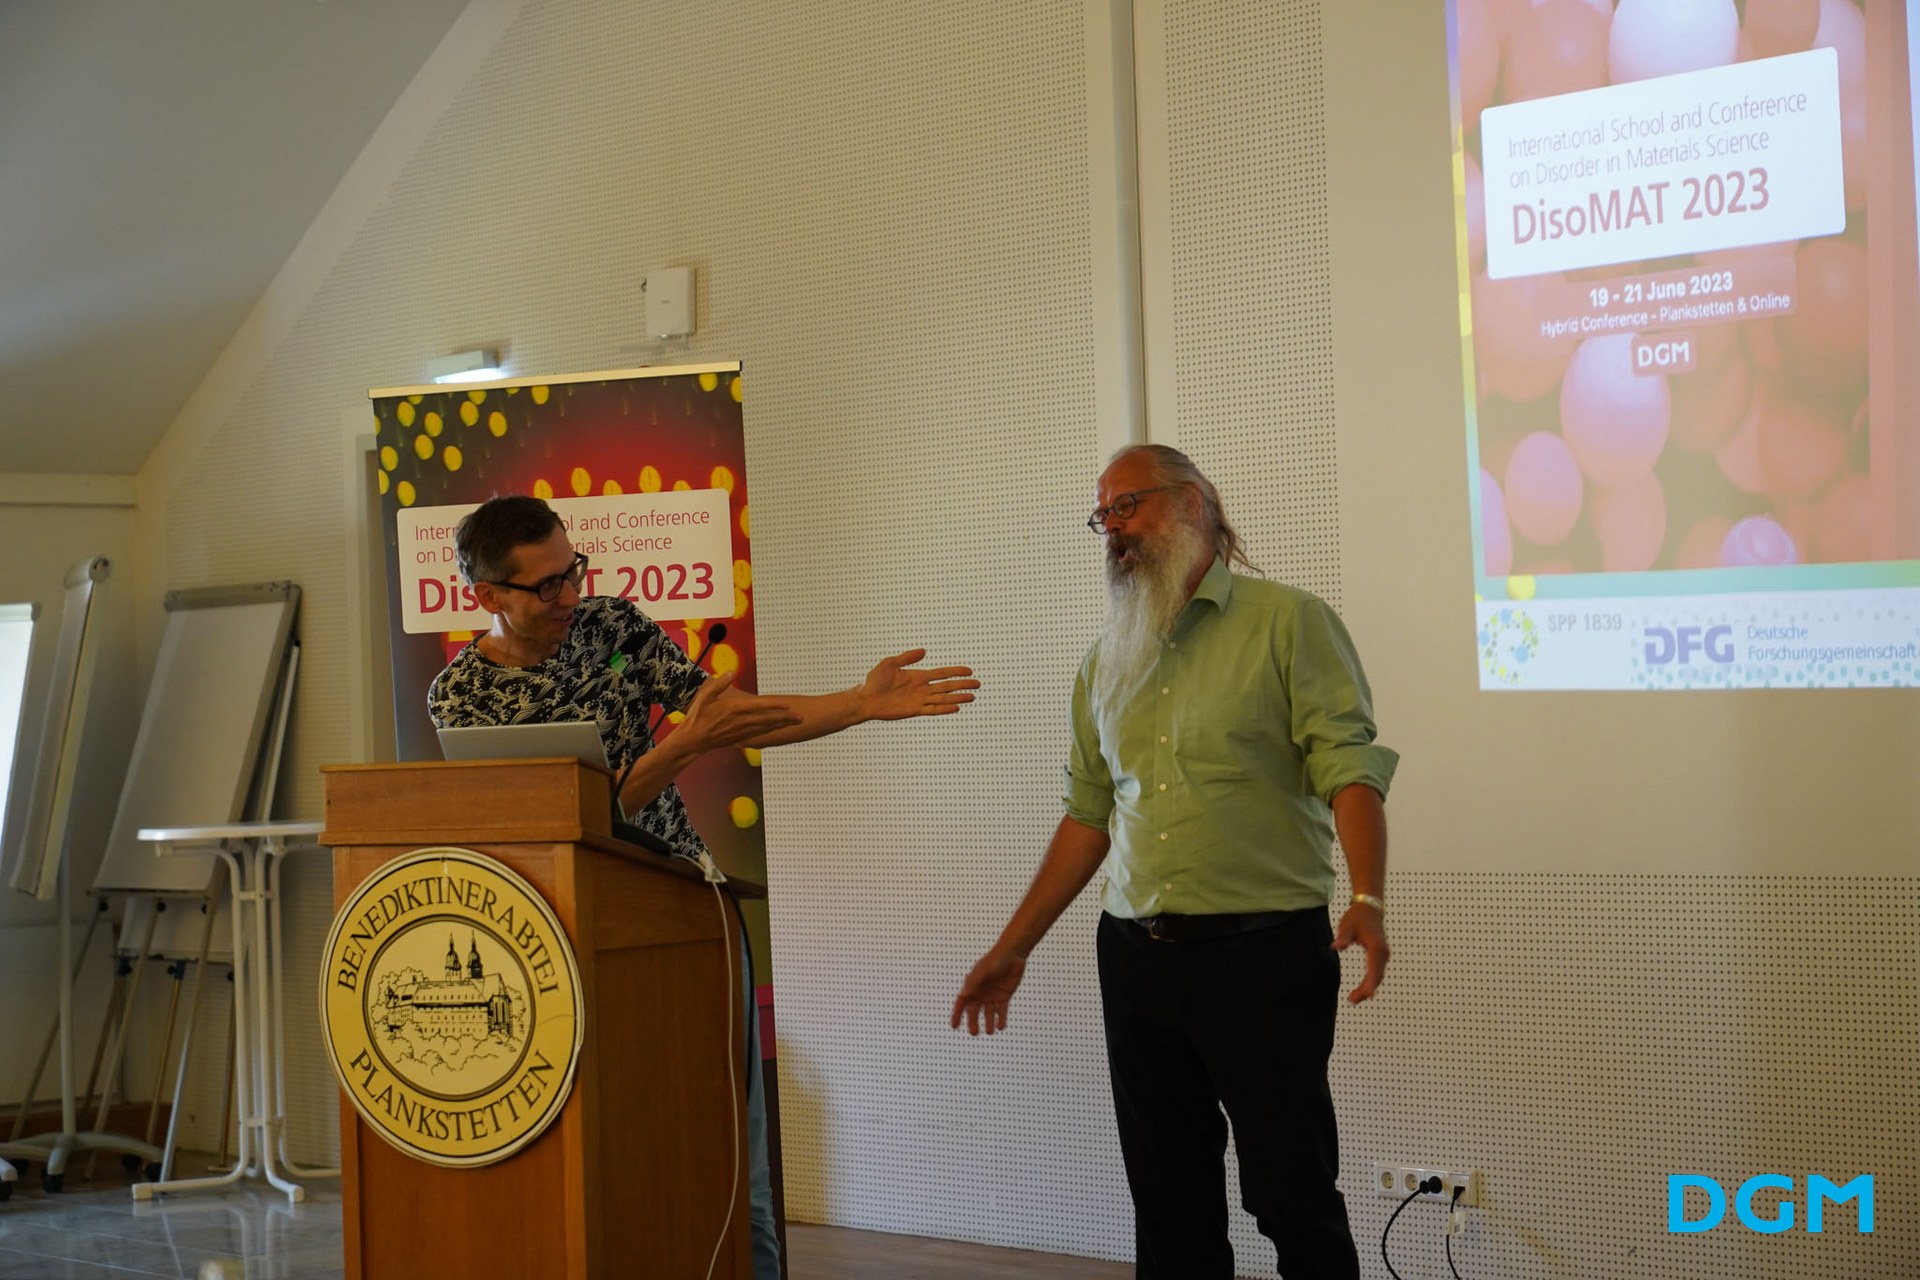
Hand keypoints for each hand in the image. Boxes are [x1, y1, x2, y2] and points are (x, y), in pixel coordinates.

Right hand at [677, 671, 799, 751]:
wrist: (693, 740)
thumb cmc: (697, 716)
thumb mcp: (704, 696)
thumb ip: (719, 684)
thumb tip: (731, 672)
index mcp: (733, 709)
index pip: (758, 706)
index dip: (774, 706)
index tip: (787, 705)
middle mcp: (740, 722)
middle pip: (767, 719)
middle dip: (785, 718)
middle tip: (801, 717)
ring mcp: (741, 731)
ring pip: (766, 728)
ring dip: (782, 725)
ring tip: (796, 723)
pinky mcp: (740, 738)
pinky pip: (759, 735)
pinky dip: (771, 732)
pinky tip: (779, 730)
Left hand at [858, 649, 979, 720]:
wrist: (865, 698)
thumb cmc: (874, 680)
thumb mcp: (890, 663)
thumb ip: (908, 657)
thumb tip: (925, 651)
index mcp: (918, 676)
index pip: (942, 673)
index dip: (956, 671)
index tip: (969, 670)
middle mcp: (922, 688)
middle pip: (947, 686)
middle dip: (963, 685)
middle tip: (978, 684)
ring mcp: (919, 700)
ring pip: (944, 698)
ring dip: (958, 697)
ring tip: (973, 697)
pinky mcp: (914, 710)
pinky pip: (933, 710)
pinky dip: (945, 709)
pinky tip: (956, 708)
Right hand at [950, 948, 1025, 1035]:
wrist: (1013, 953)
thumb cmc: (996, 960)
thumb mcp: (984, 971)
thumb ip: (974, 982)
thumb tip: (963, 994)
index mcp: (972, 986)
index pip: (961, 1003)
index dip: (957, 1015)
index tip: (954, 1026)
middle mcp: (981, 992)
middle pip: (974, 1011)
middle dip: (973, 1022)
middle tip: (974, 1033)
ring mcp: (992, 995)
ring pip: (988, 1013)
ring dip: (988, 1023)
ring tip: (991, 1032)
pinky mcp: (1004, 996)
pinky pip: (1001, 1010)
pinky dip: (1001, 1019)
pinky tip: (1001, 1026)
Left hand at [1333, 902, 1388, 1003]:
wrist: (1370, 908)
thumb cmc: (1356, 917)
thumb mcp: (1347, 926)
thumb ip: (1343, 937)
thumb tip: (1337, 947)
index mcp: (1376, 947)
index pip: (1374, 968)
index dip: (1371, 983)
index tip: (1368, 995)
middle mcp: (1383, 952)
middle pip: (1377, 976)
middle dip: (1366, 990)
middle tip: (1352, 1000)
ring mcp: (1384, 955)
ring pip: (1378, 976)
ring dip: (1368, 988)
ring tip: (1353, 999)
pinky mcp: (1381, 956)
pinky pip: (1377, 972)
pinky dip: (1371, 982)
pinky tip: (1363, 990)